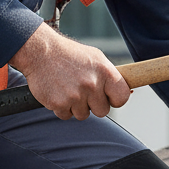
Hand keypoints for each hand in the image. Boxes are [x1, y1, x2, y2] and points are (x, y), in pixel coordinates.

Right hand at [10, 22, 130, 119]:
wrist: (41, 52)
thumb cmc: (70, 55)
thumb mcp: (96, 58)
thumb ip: (110, 76)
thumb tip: (127, 93)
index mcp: (105, 72)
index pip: (122, 97)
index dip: (115, 99)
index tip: (108, 97)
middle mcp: (92, 84)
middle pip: (102, 111)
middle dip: (93, 104)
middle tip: (83, 91)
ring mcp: (75, 95)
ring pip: (83, 115)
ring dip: (77, 106)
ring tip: (69, 89)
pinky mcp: (58, 103)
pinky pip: (66, 116)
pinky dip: (62, 108)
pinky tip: (59, 92)